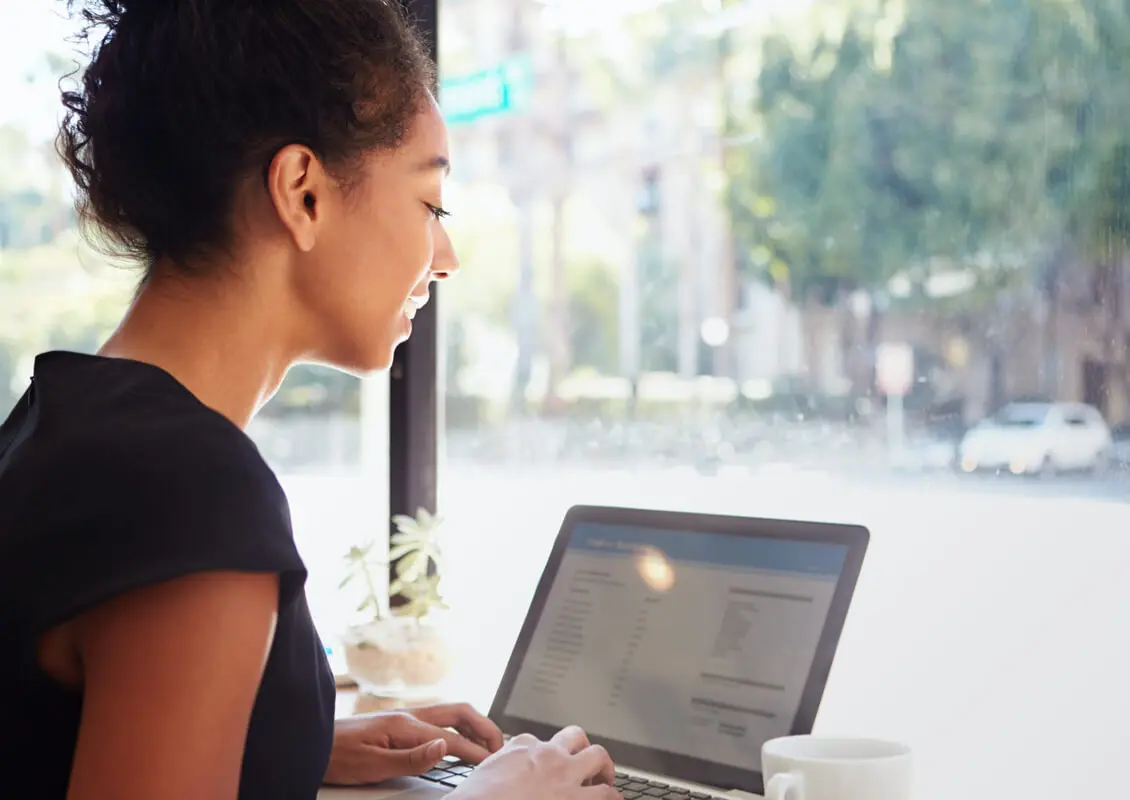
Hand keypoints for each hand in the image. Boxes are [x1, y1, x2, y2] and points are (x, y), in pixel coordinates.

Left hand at [323, 702, 504, 785]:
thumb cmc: (337, 757)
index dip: (476, 753)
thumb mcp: (373, 766)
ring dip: (475, 725)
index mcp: (405, 725)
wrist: (312, 742)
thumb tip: (444, 748)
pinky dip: (459, 726)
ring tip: (488, 744)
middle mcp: (409, 715)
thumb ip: (411, 758)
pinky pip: (440, 718)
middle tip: (500, 749)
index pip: (452, 739)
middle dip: (484, 728)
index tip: (494, 765)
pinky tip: (461, 738)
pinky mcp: (399, 721)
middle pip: (460, 713)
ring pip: (451, 713)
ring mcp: (405, 716)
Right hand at [448, 725, 619, 799]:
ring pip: (598, 756)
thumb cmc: (475, 798)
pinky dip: (612, 797)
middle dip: (582, 748)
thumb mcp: (481, 775)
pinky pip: (606, 794)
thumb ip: (498, 771)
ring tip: (606, 781)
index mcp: (520, 747)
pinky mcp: (576, 798)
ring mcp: (564, 774)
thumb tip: (498, 779)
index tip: (544, 767)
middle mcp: (546, 754)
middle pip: (575, 736)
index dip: (544, 755)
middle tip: (586, 763)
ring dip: (604, 768)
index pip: (538, 741)